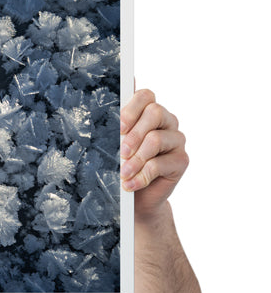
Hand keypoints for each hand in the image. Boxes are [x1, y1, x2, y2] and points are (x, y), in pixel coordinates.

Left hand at [120, 88, 187, 221]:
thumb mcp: (115, 144)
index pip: (145, 96)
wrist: (136, 197)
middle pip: (155, 112)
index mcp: (149, 111)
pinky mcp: (181, 160)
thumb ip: (117, 124)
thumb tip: (111, 99)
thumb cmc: (123, 164)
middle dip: (134, 134)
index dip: (131, 109)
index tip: (119, 128)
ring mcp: (176, 140)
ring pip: (156, 139)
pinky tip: (130, 184)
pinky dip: (141, 176)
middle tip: (121, 153)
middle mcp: (166, 121)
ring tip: (123, 173)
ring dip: (136, 159)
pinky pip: (160, 164)